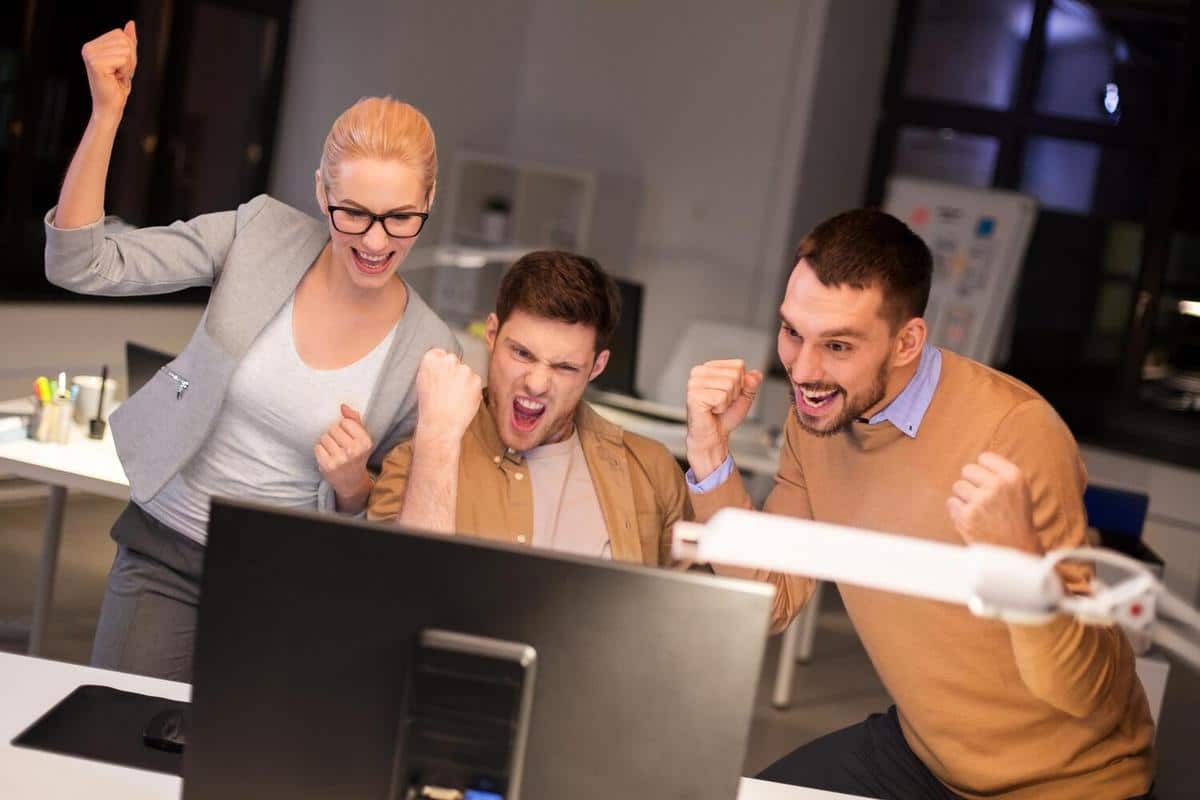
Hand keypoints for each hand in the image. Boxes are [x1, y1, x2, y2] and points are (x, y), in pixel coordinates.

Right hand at [81, 21, 136, 122]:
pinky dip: (125, 71)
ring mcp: (90, 55)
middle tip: (120, 73)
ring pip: (125, 50)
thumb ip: (128, 41)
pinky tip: (115, 79)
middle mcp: (88, 47)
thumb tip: (131, 23)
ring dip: (128, 66)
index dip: (128, 52)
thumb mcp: (126, 60)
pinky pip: (123, 59)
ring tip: (117, 76)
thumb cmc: (117, 86)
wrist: (110, 106)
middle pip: (123, 40)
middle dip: (130, 59)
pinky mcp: (96, 63)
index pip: (120, 34)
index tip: (120, 67)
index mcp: (92, 45)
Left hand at [315, 404, 373, 503]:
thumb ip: (354, 420)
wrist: (351, 481)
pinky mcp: (328, 465)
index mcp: (365, 442)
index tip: (347, 436)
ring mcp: (340, 459)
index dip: (344, 427)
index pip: (346, 422)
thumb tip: (342, 406)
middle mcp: (354, 451)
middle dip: (334, 434)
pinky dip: (320, 450)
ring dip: (326, 442)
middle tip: (339, 444)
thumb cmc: (356, 455)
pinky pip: (317, 447)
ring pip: (324, 437)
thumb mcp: (361, 438)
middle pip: (333, 429)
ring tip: (334, 450)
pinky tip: (328, 456)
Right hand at [414, 348, 481, 443]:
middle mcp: (448, 360)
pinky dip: (472, 390)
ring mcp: (464, 369)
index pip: (440, 354)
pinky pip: (475, 382)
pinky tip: (463, 401)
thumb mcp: (422, 381)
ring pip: (466, 372)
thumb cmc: (428, 407)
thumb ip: (432, 369)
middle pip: (454, 361)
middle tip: (448, 389)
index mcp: (431, 359)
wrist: (440, 424)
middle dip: (453, 372)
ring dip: (464, 381)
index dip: (441, 367)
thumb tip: (441, 363)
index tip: (441, 376)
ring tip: (455, 398)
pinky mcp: (476, 379)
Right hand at [685, 359, 762, 479]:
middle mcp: (699, 372)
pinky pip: (721, 397)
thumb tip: (755, 375)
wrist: (714, 436)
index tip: (728, 395)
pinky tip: (711, 411)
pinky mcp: (694, 396)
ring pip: (729, 385)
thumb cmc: (724, 416)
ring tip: (716, 407)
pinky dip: (721, 408)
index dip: (741, 384)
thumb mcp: (744, 396)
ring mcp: (694, 383)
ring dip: (727, 401)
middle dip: (735, 393)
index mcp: (709, 368)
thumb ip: (752, 383)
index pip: (738, 365)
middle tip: (722, 403)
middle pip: (735, 374)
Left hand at [947, 452, 1042, 554]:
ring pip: (958, 486)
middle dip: (972, 482)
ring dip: (964, 498)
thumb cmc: (1015, 518)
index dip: (984, 471)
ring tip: (979, 510)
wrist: (1016, 550)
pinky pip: (951, 503)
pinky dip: (957, 511)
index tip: (989, 483)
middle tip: (982, 498)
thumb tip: (976, 459)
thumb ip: (1000, 473)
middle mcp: (998, 485)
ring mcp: (981, 500)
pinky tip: (971, 519)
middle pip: (967, 470)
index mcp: (1013, 476)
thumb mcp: (1018, 490)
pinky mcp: (967, 516)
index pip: (984, 457)